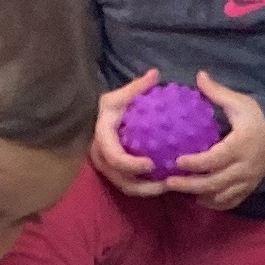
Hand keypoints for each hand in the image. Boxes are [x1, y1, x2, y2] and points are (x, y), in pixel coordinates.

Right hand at [87, 69, 167, 194]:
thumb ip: (136, 87)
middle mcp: (101, 159)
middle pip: (121, 180)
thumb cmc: (110, 109)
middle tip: (167, 182)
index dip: (132, 164)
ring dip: (148, 191)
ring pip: (127, 187)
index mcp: (102, 139)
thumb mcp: (119, 96)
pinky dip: (147, 188)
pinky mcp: (115, 175)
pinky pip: (131, 186)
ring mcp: (107, 170)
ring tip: (169, 186)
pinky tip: (165, 183)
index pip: (114, 157)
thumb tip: (154, 74)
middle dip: (144, 185)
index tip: (152, 163)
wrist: (95, 122)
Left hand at [162, 73, 264, 209]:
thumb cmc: (258, 119)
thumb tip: (199, 76)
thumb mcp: (240, 103)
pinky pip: (229, 202)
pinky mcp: (248, 190)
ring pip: (220, 194)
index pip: (216, 158)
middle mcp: (245, 167)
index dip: (196, 162)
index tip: (177, 160)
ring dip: (198, 195)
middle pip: (215, 182)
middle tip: (168, 182)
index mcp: (241, 145)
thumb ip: (218, 93)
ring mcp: (247, 181)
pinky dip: (213, 202)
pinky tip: (198, 198)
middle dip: (190, 184)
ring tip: (178, 190)